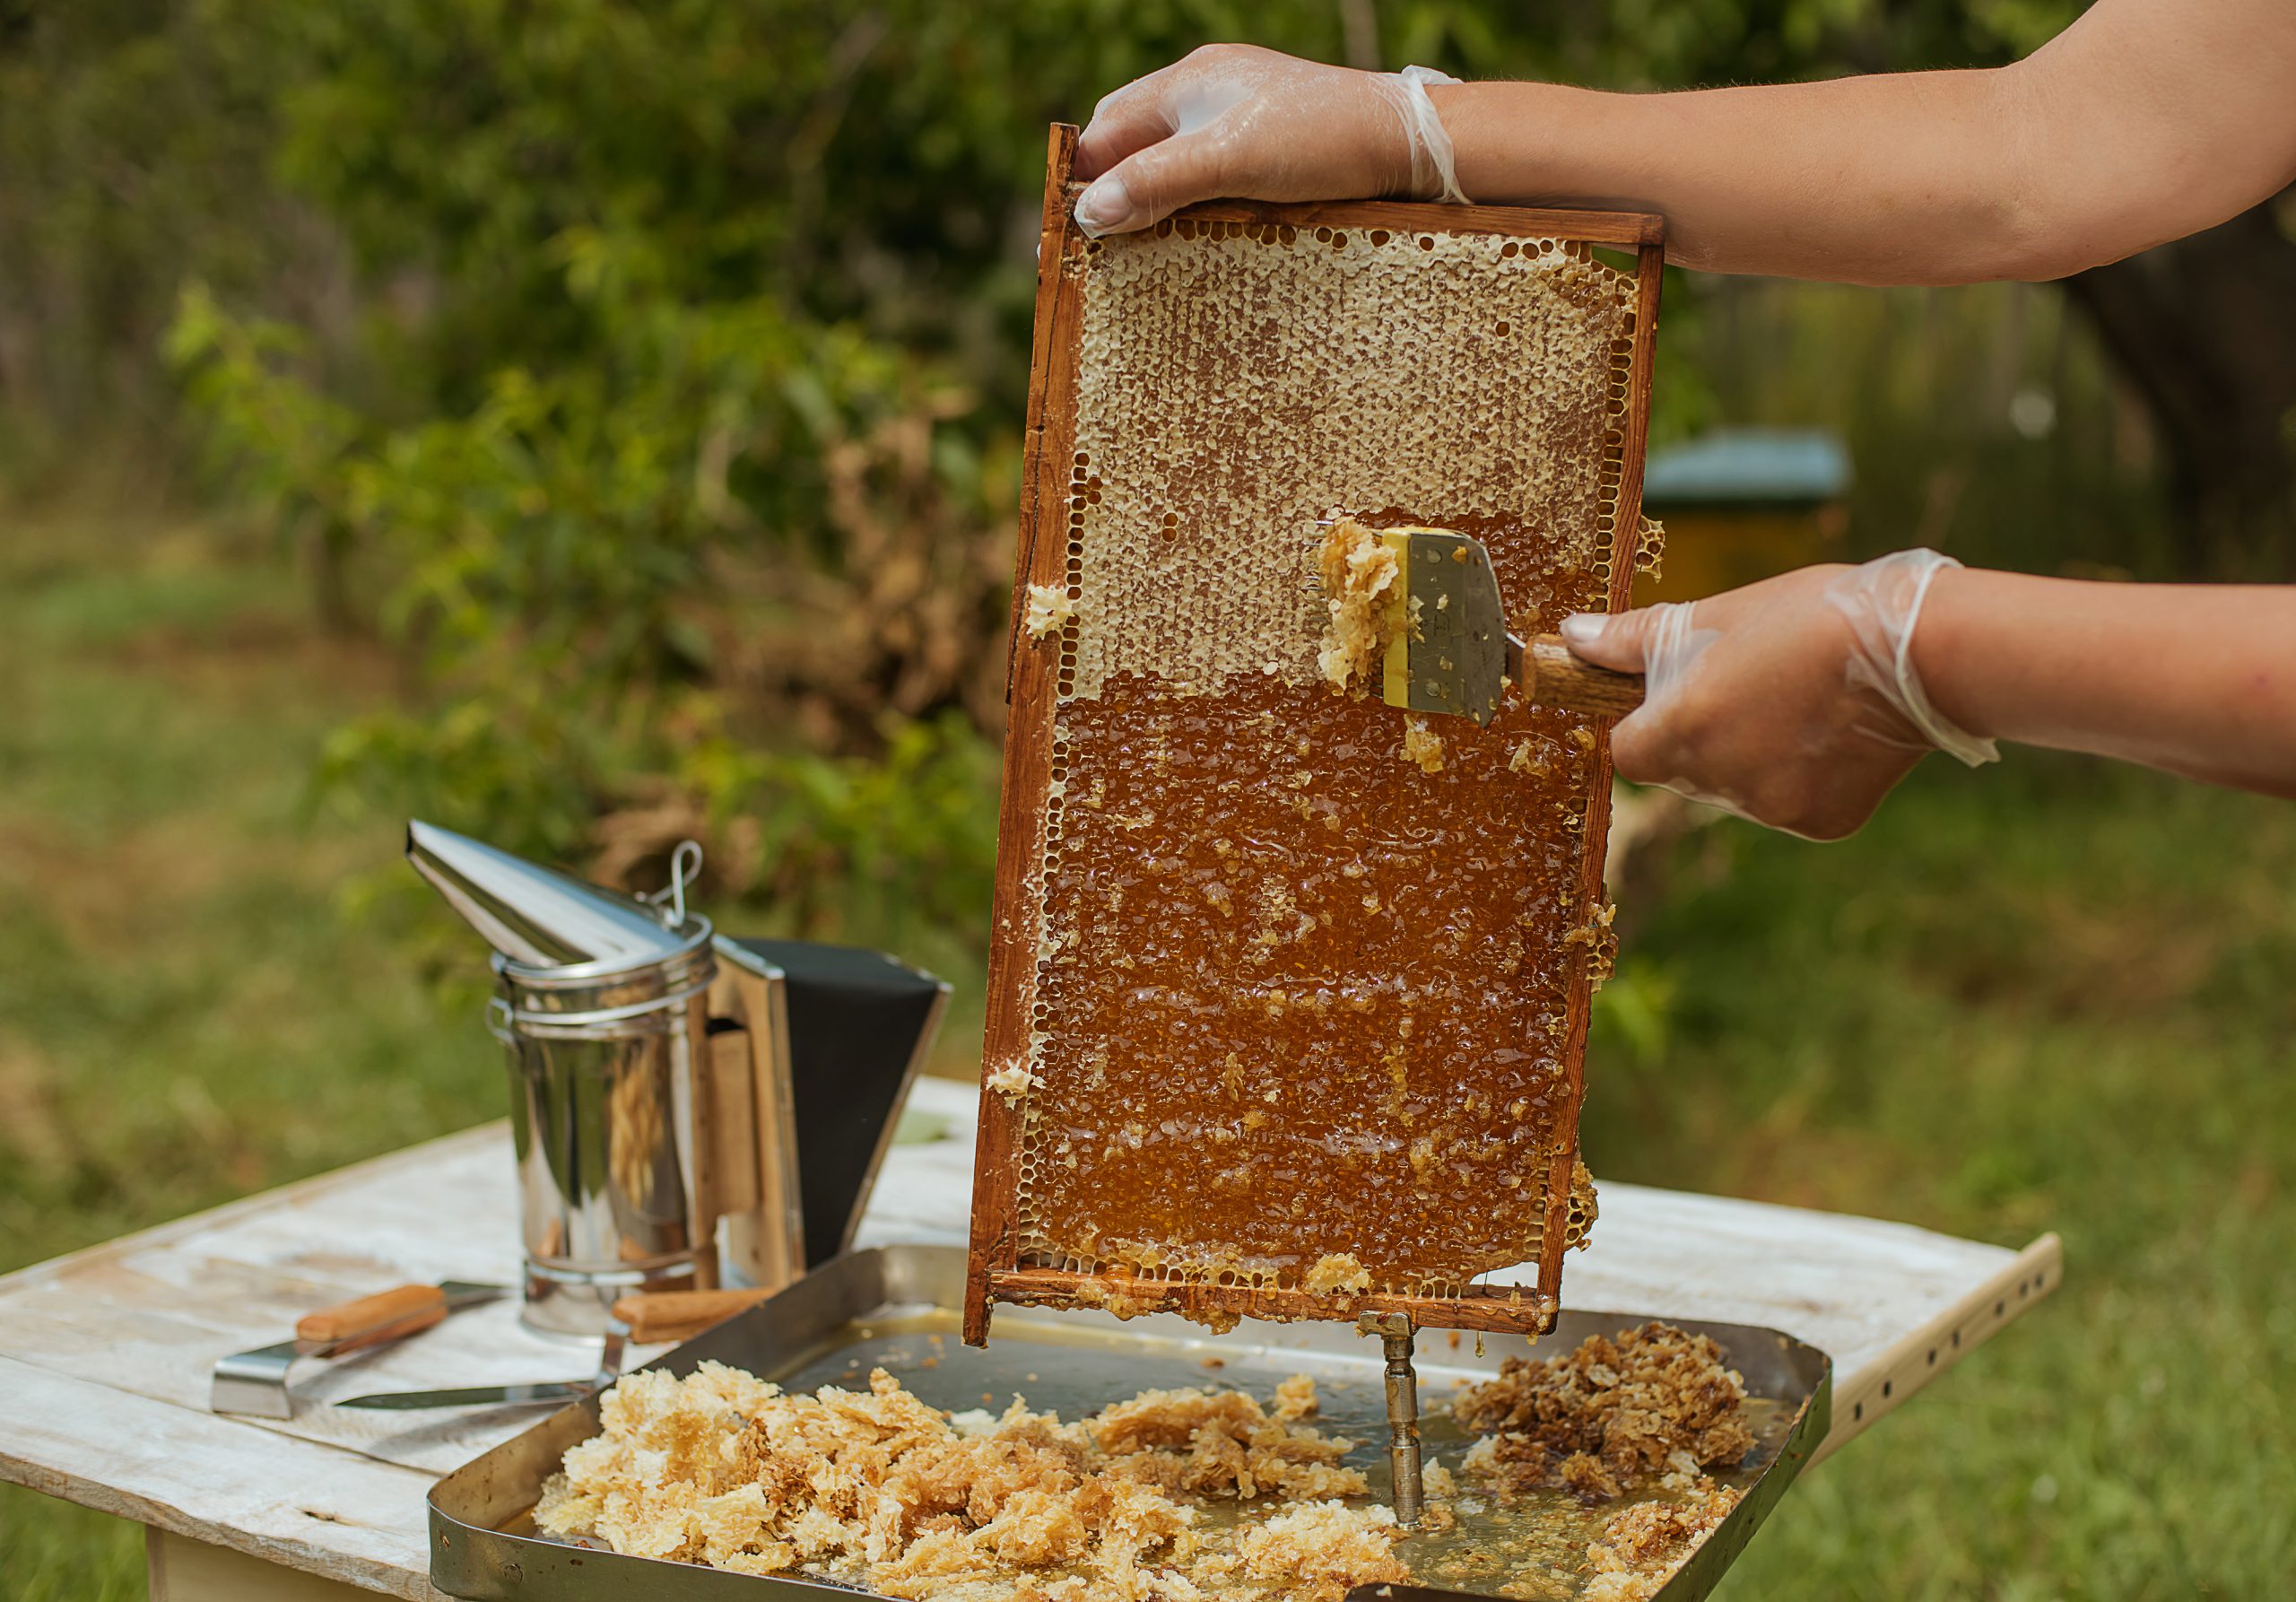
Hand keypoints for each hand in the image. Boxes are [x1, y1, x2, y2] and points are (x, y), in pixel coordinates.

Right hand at [1072, 45, 1462, 237]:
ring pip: (1172, 166)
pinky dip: (1193, 209)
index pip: (1108, 129)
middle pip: (1135, 147)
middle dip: (1116, 194)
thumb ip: (1159, 183)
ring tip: (1143, 255)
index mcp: (1189, 83)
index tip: (1073, 230)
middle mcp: (1209, 96)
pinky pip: (1210, 180)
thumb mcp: (1231, 162)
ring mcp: (1241, 123)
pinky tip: (1196, 240)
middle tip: (1104, 252)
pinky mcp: (1270, 154)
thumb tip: (1089, 213)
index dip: (1085, 176)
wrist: (1412, 145)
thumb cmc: (1322, 141)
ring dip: (1155, 207)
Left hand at [1560, 551, 1996, 839]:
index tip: (1675, 691)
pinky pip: (1785, 805)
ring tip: (1797, 701)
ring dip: (1746, 756)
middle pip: (1679, 771)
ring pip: (1733, 790)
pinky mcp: (1821, 825)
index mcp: (1684, 729)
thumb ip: (1633, 640)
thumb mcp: (1718, 615)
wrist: (1922, 650)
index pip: (1625, 750)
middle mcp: (1721, 782)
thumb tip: (1570, 636)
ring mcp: (1773, 811)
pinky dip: (1795, 776)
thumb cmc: (1814, 617)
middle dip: (1697, 735)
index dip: (1642, 721)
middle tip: (1748, 684)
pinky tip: (1829, 732)